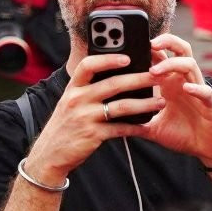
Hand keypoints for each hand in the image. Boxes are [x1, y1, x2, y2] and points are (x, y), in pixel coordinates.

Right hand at [24, 52, 164, 186]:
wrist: (50, 154)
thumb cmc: (66, 125)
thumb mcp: (70, 102)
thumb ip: (87, 89)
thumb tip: (116, 75)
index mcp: (73, 88)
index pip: (88, 65)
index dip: (108, 59)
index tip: (127, 57)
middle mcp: (77, 99)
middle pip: (113, 84)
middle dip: (139, 79)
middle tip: (158, 75)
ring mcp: (85, 117)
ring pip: (121, 106)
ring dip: (144, 103)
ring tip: (161, 102)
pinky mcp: (92, 135)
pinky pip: (120, 129)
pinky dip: (136, 127)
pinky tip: (147, 126)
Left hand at [133, 34, 211, 164]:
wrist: (207, 150)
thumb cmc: (183, 135)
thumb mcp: (154, 127)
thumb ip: (136, 121)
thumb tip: (113, 122)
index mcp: (170, 84)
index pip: (162, 57)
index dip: (149, 47)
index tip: (132, 45)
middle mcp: (184, 82)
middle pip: (180, 50)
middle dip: (167, 41)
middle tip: (149, 44)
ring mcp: (198, 91)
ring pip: (190, 65)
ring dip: (172, 65)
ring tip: (154, 71)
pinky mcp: (210, 105)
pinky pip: (206, 92)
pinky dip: (197, 88)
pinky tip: (186, 89)